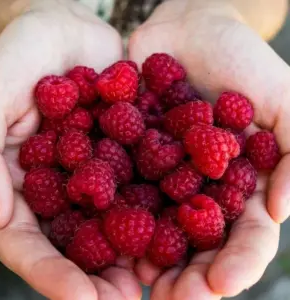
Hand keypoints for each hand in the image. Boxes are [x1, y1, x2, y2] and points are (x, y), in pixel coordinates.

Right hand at [0, 1, 140, 298]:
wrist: (70, 30)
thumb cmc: (25, 52)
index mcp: (23, 180)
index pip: (30, 240)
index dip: (52, 272)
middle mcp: (63, 183)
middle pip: (77, 241)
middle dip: (100, 274)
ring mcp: (98, 170)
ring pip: (115, 220)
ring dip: (136, 251)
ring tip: (159, 278)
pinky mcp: (129, 151)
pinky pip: (145, 183)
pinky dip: (160, 206)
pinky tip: (181, 226)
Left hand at [129, 0, 286, 297]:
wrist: (192, 28)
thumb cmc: (242, 59)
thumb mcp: (283, 99)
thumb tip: (282, 212)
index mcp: (236, 180)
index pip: (242, 234)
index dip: (235, 263)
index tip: (219, 287)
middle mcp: (197, 183)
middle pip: (196, 241)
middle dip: (188, 273)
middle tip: (172, 299)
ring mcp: (161, 171)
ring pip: (155, 223)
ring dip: (147, 255)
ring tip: (139, 282)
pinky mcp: (130, 151)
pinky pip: (123, 185)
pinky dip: (115, 211)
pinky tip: (103, 234)